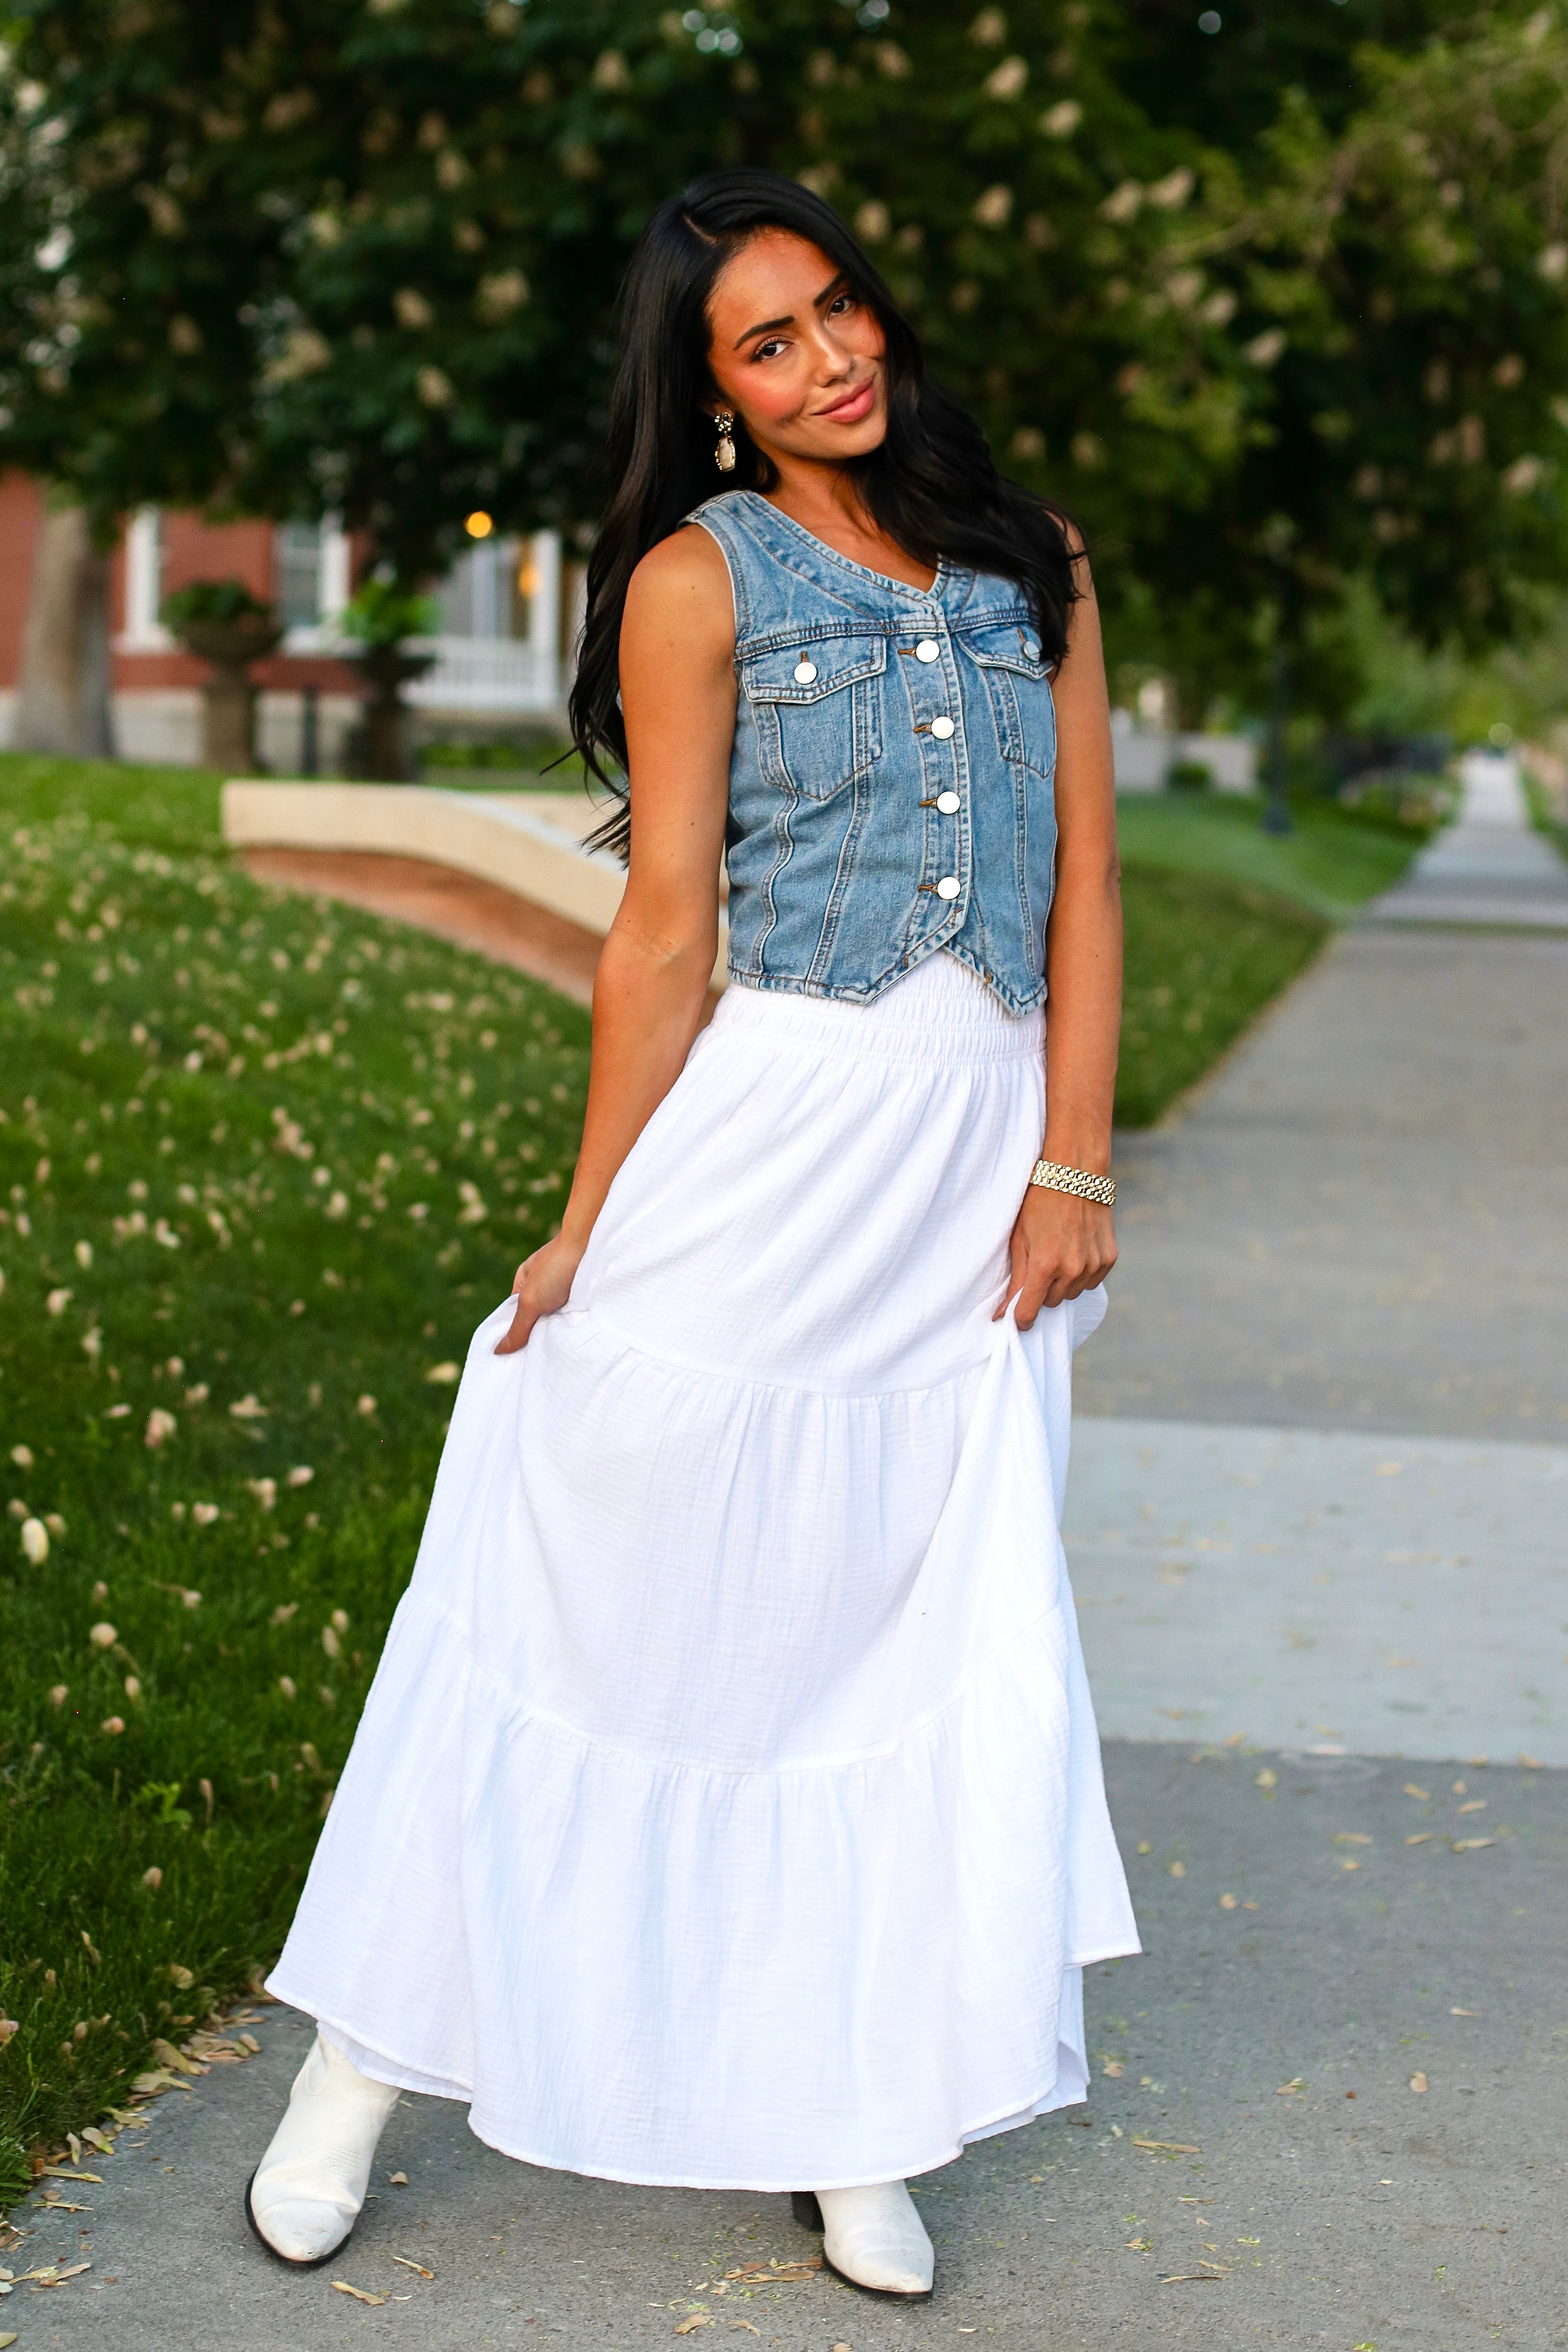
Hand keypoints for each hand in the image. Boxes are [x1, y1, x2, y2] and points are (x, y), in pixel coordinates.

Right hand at [493, 1234, 586, 1354]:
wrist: (596, 1243)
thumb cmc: (558, 1266)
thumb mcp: (531, 1299)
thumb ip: (517, 1326)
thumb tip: (497, 1351)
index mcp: (525, 1281)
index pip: (515, 1315)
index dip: (515, 1335)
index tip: (516, 1358)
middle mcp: (545, 1286)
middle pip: (537, 1320)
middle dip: (538, 1336)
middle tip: (538, 1360)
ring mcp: (567, 1291)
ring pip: (558, 1321)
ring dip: (559, 1332)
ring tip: (558, 1353)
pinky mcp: (586, 1297)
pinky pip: (576, 1319)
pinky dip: (575, 1327)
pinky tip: (574, 1340)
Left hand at [994, 1183, 1115, 1329]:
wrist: (1076, 1174)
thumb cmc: (1039, 1203)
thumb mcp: (1019, 1238)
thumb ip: (1016, 1277)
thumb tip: (1003, 1312)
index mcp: (1044, 1265)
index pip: (1030, 1310)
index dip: (1020, 1318)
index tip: (1016, 1319)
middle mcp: (1072, 1270)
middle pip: (1051, 1302)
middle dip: (1041, 1291)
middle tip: (1038, 1266)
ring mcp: (1093, 1265)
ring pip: (1072, 1294)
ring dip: (1062, 1284)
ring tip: (1058, 1254)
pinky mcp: (1109, 1259)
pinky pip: (1091, 1282)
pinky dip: (1082, 1274)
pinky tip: (1075, 1251)